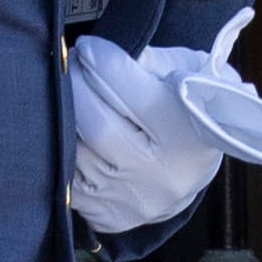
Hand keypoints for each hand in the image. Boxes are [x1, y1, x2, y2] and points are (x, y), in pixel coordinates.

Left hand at [67, 34, 229, 234]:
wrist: (196, 168)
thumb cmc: (193, 108)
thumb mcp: (191, 73)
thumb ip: (152, 60)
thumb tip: (103, 55)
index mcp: (185, 130)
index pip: (126, 88)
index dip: (99, 59)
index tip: (88, 46)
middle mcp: (158, 171)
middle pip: (94, 123)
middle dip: (74, 85)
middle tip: (71, 66)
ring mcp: (132, 198)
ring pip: (76, 153)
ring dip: (66, 119)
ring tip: (72, 97)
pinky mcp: (111, 215)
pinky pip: (69, 182)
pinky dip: (65, 154)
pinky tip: (73, 134)